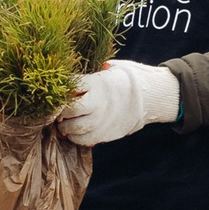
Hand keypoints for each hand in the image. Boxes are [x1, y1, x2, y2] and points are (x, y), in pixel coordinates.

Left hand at [56, 61, 179, 147]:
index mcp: (98, 83)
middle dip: (61, 111)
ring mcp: (104, 120)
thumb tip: (69, 74)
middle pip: (72, 110)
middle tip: (60, 111)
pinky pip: (85, 140)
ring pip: (76, 128)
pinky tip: (75, 132)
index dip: (62, 91)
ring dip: (65, 127)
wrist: (149, 96)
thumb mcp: (109, 69)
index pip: (72, 86)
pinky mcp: (107, 133)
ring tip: (64, 123)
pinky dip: (76, 138)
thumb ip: (90, 75)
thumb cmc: (122, 79)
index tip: (60, 93)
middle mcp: (100, 102)